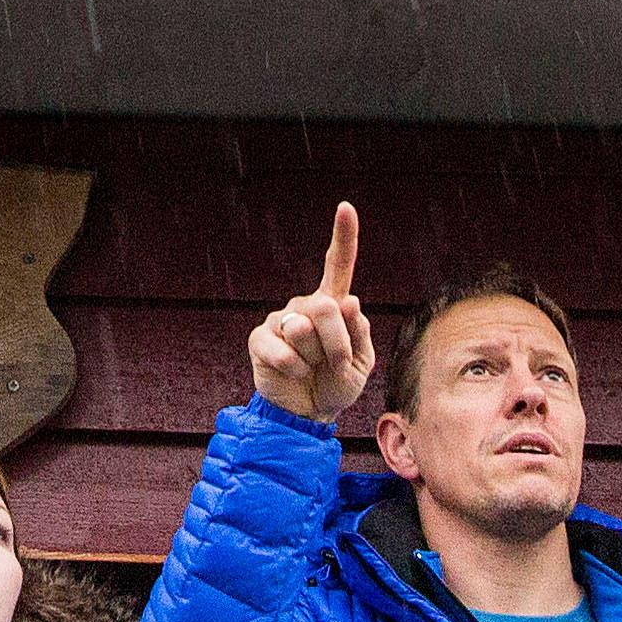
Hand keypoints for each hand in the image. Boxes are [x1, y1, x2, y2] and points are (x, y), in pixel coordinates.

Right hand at [248, 202, 375, 419]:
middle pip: (327, 307)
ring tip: (311, 369)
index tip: (345, 207)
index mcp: (333, 305)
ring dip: (317, 359)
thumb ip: (359, 332)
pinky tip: (293, 374)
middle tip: (335, 364)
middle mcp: (305, 305)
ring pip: (304, 330)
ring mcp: (280, 319)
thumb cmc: (337, 384)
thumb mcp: (362, 363)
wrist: (307, 413)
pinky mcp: (259, 338)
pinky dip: (294, 369)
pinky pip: (282, 350)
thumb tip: (349, 301)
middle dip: (338, 343)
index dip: (343, 236)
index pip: (339, 265)